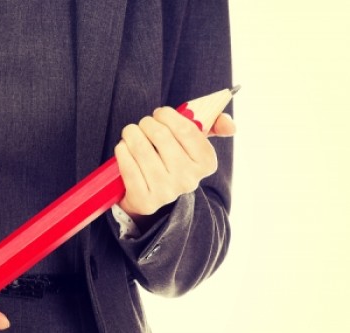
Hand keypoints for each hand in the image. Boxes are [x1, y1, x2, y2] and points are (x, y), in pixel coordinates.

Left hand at [114, 108, 234, 226]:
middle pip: (160, 135)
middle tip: (143, 125)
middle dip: (146, 123)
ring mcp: (166, 192)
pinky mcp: (145, 200)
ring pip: (141, 148)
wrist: (151, 194)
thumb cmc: (172, 159)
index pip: (185, 128)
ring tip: (131, 134)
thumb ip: (213, 125)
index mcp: (206, 163)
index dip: (167, 115)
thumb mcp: (194, 143)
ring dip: (131, 134)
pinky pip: (128, 166)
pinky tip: (123, 148)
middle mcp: (189, 180)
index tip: (159, 113)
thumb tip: (230, 125)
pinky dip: (122, 151)